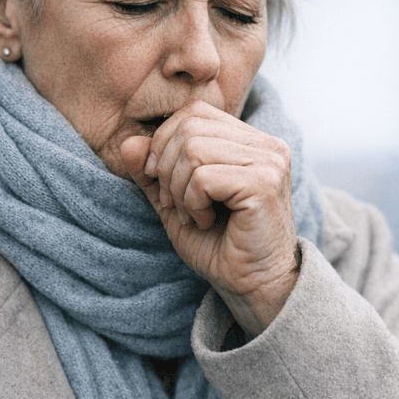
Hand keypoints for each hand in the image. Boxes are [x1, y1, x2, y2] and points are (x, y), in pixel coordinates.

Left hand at [120, 100, 297, 335]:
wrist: (253, 285)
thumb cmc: (219, 245)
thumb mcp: (175, 203)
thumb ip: (153, 172)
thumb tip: (128, 142)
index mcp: (251, 140)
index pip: (193, 113)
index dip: (165, 143)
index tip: (164, 186)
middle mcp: (267, 144)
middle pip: (189, 126)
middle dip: (167, 169)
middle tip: (178, 206)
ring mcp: (269, 161)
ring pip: (193, 149)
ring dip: (179, 189)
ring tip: (193, 215)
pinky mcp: (264, 183)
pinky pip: (203, 176)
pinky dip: (192, 203)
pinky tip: (206, 221)